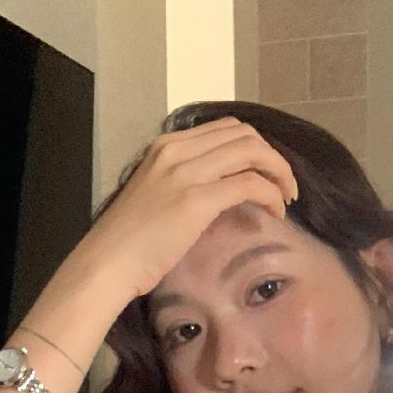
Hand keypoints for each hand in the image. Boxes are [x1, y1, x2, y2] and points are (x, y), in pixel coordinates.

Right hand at [79, 116, 298, 300]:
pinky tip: (275, 211)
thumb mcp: (156, 196)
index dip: (254, 147)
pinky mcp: (196, 200)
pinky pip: (249, 184)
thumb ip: (183, 184)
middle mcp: (177, 150)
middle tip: (284, 185)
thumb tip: (216, 192)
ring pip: (252, 152)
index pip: (224, 129)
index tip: (265, 172)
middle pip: (243, 134)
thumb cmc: (128, 242)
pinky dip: (271, 194)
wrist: (107, 262)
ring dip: (278, 172)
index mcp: (166, 146)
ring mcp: (186, 173)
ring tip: (285, 197)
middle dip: (272, 157)